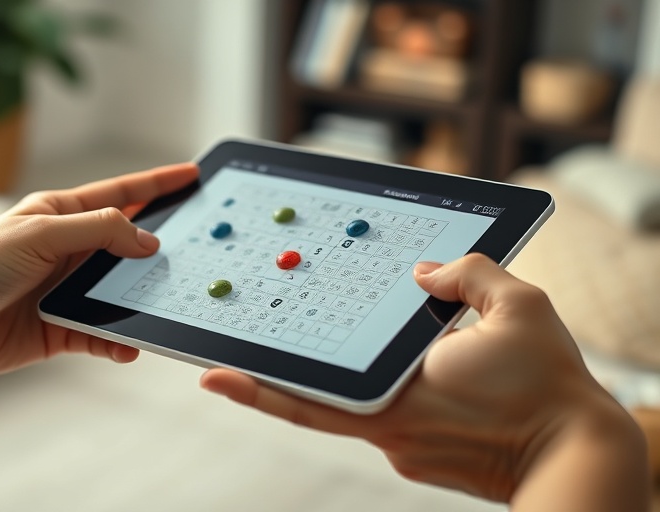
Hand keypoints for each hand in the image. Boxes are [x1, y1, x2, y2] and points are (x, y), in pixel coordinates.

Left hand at [0, 163, 197, 381]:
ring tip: (168, 297)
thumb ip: (97, 231)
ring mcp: (67, 290)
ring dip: (143, 296)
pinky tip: (129, 344)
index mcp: (60, 215)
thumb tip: (148, 241)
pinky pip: (104, 333)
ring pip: (122, 291)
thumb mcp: (39, 234)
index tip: (192, 176)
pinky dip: (119, 340)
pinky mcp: (63, 328)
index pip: (121, 194)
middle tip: (199, 245)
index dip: (158, 183)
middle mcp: (68, 251)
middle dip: (162, 246)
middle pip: (128, 244)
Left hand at [201, 254, 648, 507]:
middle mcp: (391, 435)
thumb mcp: (522, 308)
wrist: (582, 462)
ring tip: (384, 352)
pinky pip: (388, 420)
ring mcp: (403, 453)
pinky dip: (391, 392)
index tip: (212, 374)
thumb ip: (469, 276)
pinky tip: (430, 375)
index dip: (258, 389)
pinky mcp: (419, 460)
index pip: (312, 396)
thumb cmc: (552, 387)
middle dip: (275, 383)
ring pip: (359, 409)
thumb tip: (426, 272)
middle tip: (230, 360)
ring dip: (356, 379)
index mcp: (399, 399)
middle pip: (319, 405)